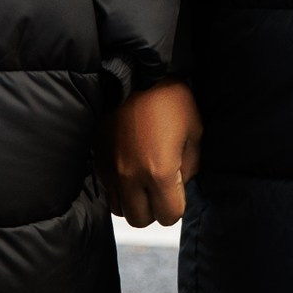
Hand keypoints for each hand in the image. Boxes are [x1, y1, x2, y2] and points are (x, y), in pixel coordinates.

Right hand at [105, 80, 199, 226]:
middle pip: (141, 220)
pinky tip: (129, 168)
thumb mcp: (195, 129)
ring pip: (120, 210)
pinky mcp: (98, 160)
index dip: (177, 205)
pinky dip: (119, 188)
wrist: (132, 72)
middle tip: (161, 189)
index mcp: (159, 172)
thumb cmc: (168, 97)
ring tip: (143, 180)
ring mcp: (111, 170)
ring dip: (134, 201)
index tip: (178, 189)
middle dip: (154, 209)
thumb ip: (191, 165)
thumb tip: (182, 182)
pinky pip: (107, 190)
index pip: (169, 216)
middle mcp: (131, 177)